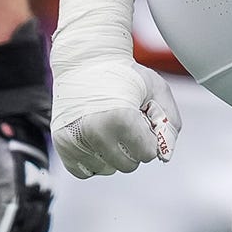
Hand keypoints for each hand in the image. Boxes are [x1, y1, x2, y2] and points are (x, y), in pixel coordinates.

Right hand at [51, 53, 179, 177]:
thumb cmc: (123, 73)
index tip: (141, 117)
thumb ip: (170, 124)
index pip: (148, 153)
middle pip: (129, 165)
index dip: (149, 135)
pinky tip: (96, 137)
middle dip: (133, 146)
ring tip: (109, 125)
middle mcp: (94, 132)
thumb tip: (163, 156)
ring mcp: (75, 140)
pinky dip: (94, 159)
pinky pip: (85, 171)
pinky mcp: (61, 145)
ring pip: (108, 169)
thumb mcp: (157, 89)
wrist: (85, 60)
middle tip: (125, 120)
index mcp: (120, 118)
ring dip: (113, 154)